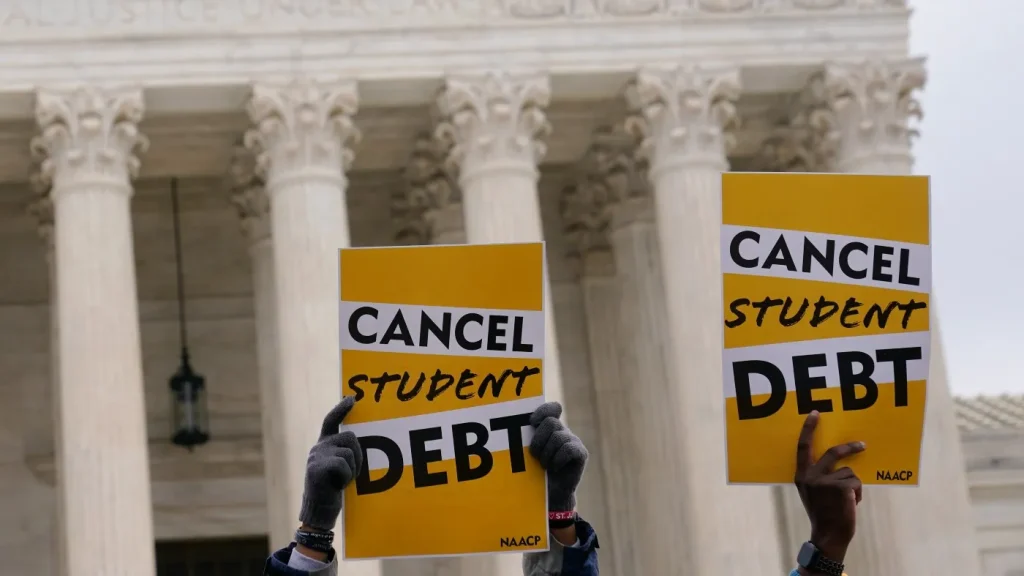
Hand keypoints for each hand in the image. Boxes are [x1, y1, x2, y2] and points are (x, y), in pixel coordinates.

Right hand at [299, 396, 362, 531]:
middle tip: (350, 474)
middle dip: (358, 455)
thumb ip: (343, 452)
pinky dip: (346, 477)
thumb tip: (358, 440)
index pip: (331, 421)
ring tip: (341, 481)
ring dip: (352, 470)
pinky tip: (336, 486)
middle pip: (350, 437)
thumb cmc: (333, 489)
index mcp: (324, 445)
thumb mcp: (339, 466)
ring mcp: (316, 456)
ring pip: (349, 453)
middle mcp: (318, 447)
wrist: (319, 511)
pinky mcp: (316, 467)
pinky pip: (343, 465)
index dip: (341, 408)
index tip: (352, 399)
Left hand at [528, 402, 587, 512]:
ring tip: (545, 465)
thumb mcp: (526, 453)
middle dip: (539, 440)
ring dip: (547, 454)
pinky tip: (555, 467)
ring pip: (559, 437)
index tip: (532, 422)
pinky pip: (569, 449)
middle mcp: (563, 431)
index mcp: (549, 427)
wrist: (549, 495)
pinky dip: (558, 459)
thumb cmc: (534, 472)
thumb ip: (524, 439)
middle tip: (535, 456)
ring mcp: (574, 441)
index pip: (552, 408)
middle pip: (551, 422)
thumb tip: (510, 426)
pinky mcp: (581, 453)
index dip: (543, 411)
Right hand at [794, 410, 864, 564]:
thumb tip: (839, 461)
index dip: (809, 429)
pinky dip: (857, 493)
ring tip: (848, 500)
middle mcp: (810, 476)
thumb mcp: (813, 492)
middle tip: (862, 445)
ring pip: (849, 472)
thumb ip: (818, 476)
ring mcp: (824, 481)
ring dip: (853, 485)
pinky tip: (851, 504)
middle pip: (832, 452)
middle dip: (849, 448)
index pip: (803, 447)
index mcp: (801, 476)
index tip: (816, 413)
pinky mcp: (839, 487)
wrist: (828, 534)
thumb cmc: (823, 514)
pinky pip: (856, 482)